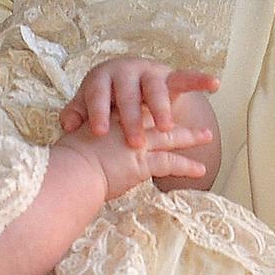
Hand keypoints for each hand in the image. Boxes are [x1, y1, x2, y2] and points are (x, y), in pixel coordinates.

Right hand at [55, 115, 213, 199]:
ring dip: (191, 137)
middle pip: (157, 117)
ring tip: (207, 136)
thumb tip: (82, 137)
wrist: (70, 169)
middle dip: (177, 118)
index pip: (135, 105)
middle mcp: (126, 124)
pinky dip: (187, 166)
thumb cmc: (67, 159)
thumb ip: (85, 135)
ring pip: (170, 137)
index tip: (162, 105)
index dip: (152, 103)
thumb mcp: (76, 139)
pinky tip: (200, 171)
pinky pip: (171, 163)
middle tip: (193, 120)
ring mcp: (137, 141)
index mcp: (110, 115)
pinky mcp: (143, 160)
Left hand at [59, 57, 219, 147]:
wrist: (127, 79)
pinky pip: (186, 78)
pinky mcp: (169, 76)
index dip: (98, 112)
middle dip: (132, 119)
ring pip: (156, 90)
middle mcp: (125, 72)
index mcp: (101, 78)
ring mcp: (149, 73)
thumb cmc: (104, 98)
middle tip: (135, 142)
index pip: (98, 95)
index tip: (100, 132)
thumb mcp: (87, 104)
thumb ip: (76, 114)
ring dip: (161, 109)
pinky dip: (200, 80)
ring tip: (166, 128)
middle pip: (129, 95)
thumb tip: (67, 126)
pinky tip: (214, 84)